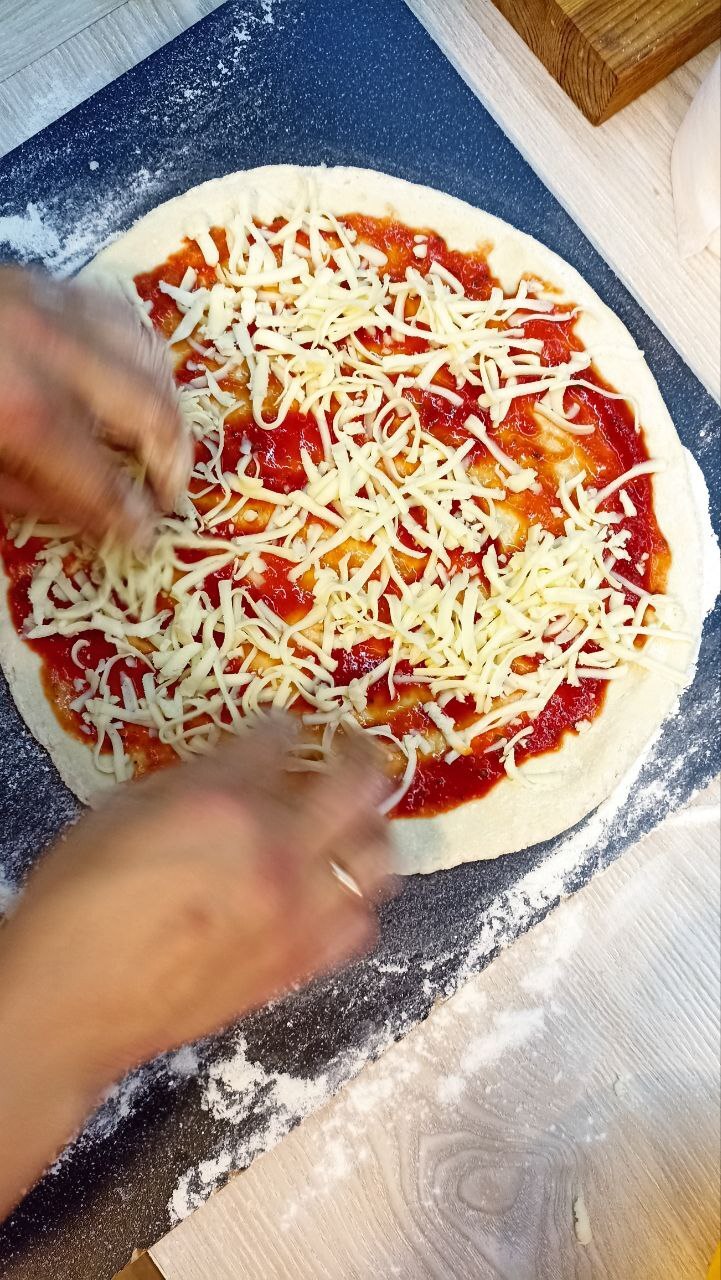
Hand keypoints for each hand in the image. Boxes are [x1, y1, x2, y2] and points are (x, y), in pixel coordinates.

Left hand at [0, 265, 189, 543]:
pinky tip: (135, 378)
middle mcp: (48, 349)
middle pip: (147, 410)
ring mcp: (46, 305)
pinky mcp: (39, 279)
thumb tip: (86, 512)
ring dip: (165, 402)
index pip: (101, 479)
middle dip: (171, 461)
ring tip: (161, 440)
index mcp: (20, 410)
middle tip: (169, 494)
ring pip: (145, 352)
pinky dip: (138, 350)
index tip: (145, 537)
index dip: (131, 516)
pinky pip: (117, 312)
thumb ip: (24, 492)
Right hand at [0, 721, 392, 1214]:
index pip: (281, 740)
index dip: (282, 727)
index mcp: (225, 804)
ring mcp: (296, 914)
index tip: (281, 728)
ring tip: (356, 819)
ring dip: (370, 827)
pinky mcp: (297, 966)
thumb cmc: (76, 905)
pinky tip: (335, 890)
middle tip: (349, 747)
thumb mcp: (121, 810)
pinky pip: (359, 924)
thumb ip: (190, 780)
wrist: (69, 1006)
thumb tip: (232, 765)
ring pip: (378, 857)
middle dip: (357, 753)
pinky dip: (356, 899)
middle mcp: (276, 854)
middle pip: (356, 785)